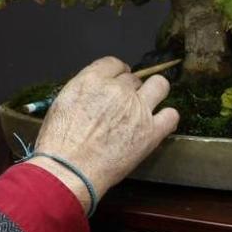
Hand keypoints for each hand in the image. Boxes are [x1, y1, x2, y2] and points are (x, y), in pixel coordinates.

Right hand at [30, 56, 178, 212]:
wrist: (69, 168)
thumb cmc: (59, 141)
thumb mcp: (62, 102)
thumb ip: (84, 90)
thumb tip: (95, 91)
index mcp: (93, 79)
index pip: (114, 63)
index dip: (116, 73)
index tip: (116, 82)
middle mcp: (118, 89)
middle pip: (133, 78)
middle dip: (129, 88)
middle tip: (123, 105)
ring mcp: (138, 109)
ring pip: (160, 85)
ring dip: (154, 91)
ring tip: (148, 104)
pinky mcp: (151, 132)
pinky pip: (171, 116)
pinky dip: (167, 117)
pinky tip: (159, 123)